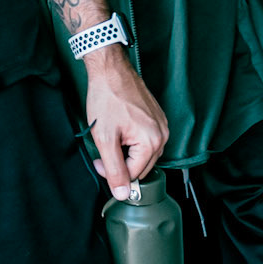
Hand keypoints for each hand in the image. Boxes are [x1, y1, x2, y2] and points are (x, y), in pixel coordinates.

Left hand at [84, 45, 168, 198]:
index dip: (112, 172)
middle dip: (121, 163)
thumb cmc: (107, 98)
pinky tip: (121, 128)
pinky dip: (132, 141)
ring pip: (143, 154)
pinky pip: (146, 141)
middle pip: (141, 167)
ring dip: (126, 152)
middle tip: (103, 148)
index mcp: (152, 142)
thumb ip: (114, 169)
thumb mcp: (104, 138)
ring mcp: (162, 126)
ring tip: (113, 135)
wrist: (111, 70)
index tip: (99, 159)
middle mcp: (163, 135)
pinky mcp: (157, 119)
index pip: (134, 175)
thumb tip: (123, 193)